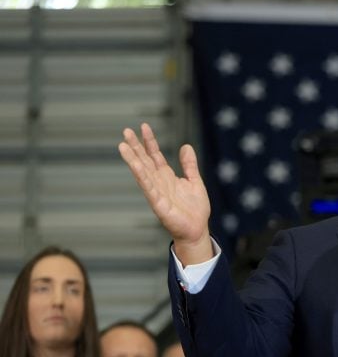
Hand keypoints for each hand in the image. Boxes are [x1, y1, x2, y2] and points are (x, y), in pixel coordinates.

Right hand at [118, 123, 212, 264]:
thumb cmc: (195, 209)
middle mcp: (159, 182)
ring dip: (132, 159)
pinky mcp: (158, 203)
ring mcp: (156, 192)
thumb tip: (186, 146)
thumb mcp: (195, 181)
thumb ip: (189, 165)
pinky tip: (135, 165)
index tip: (144, 126)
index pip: (155, 155)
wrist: (197, 230)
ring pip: (142, 172)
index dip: (149, 141)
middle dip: (136, 146)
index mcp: (167, 176)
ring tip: (122, 145)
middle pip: (144, 160)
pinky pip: (148, 187)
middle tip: (126, 130)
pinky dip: (142, 176)